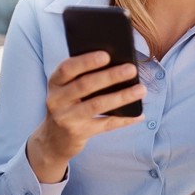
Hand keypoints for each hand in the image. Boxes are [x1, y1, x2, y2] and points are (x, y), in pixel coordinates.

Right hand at [27, 51, 145, 182]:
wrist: (53, 139)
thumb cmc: (68, 105)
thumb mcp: (67, 90)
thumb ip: (83, 77)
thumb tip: (118, 65)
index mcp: (55, 83)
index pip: (68, 68)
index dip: (86, 61)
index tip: (106, 55)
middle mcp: (57, 100)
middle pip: (85, 85)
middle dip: (110, 76)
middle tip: (131, 69)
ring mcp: (66, 118)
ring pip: (97, 105)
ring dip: (121, 96)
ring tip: (141, 90)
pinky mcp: (78, 133)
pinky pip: (105, 124)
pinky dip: (124, 119)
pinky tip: (139, 114)